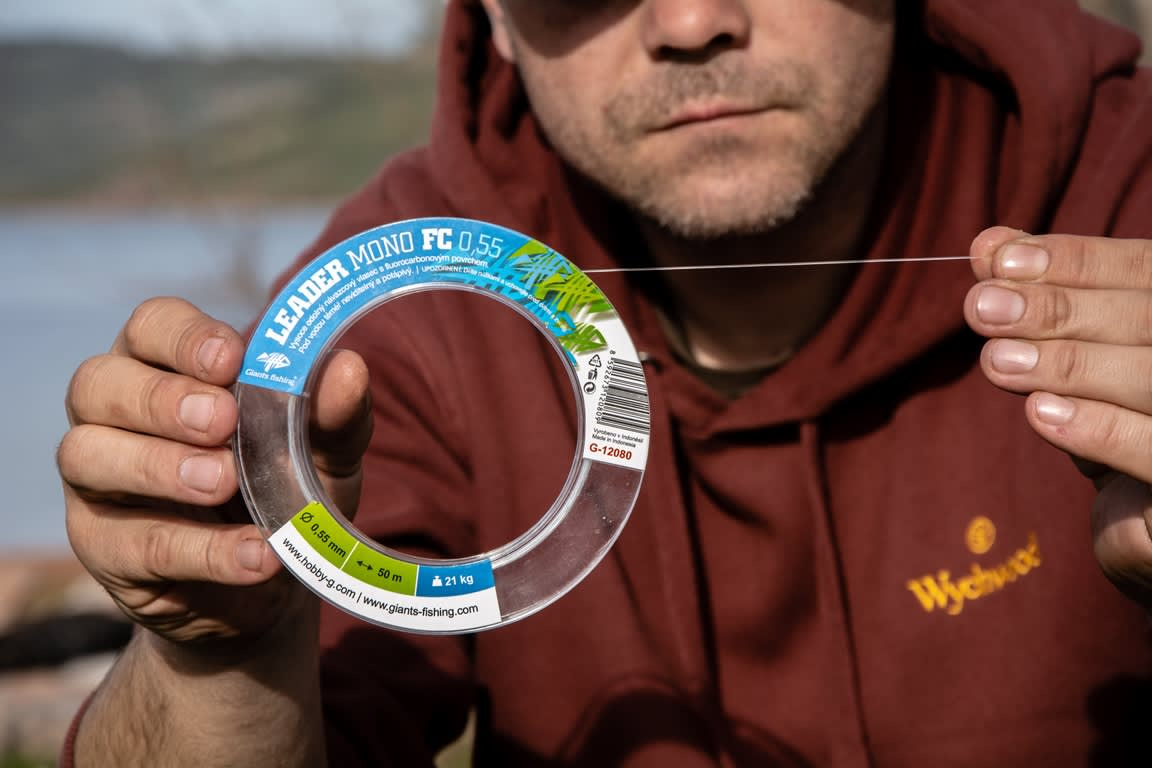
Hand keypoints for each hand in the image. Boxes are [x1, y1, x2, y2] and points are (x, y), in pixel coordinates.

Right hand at [58, 297, 371, 651]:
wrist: (273, 580)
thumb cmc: (287, 489)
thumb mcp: (325, 452)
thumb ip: (333, 414)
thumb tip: (350, 367)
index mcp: (166, 367)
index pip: (151, 326)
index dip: (183, 337)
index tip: (231, 359)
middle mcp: (114, 414)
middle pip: (100, 382)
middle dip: (162, 398)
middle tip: (223, 421)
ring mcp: (97, 481)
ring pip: (88, 454)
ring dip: (158, 466)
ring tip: (222, 482)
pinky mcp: (104, 549)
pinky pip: (134, 544)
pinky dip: (202, 549)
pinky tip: (255, 553)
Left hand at [965, 227, 1151, 605]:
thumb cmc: (1123, 422)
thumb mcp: (1083, 355)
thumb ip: (1043, 296)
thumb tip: (987, 244)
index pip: (1144, 268)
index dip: (1074, 260)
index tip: (998, 259)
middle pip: (1147, 317)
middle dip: (1057, 309)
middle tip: (980, 307)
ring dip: (1068, 363)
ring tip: (997, 360)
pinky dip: (1099, 429)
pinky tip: (1041, 413)